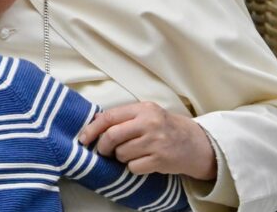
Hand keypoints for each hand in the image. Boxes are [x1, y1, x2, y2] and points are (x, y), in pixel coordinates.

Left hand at [79, 101, 215, 180]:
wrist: (193, 143)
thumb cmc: (163, 127)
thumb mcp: (146, 114)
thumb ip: (122, 116)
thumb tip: (94, 121)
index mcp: (143, 109)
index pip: (109, 117)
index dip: (92, 129)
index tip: (83, 139)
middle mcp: (149, 123)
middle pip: (112, 136)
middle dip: (102, 146)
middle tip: (103, 151)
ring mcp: (155, 142)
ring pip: (121, 154)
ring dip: (120, 157)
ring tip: (131, 153)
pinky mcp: (160, 160)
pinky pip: (133, 167)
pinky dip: (133, 166)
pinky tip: (142, 161)